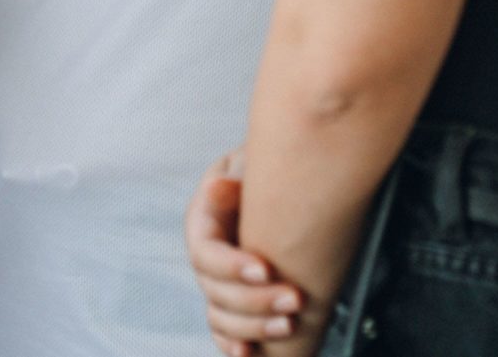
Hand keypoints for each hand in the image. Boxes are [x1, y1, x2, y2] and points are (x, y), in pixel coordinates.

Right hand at [188, 152, 309, 355]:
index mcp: (203, 221)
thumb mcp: (249, 160)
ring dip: (254, 327)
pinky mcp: (234, 301)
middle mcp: (208, 257)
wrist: (283, 178)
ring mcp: (219, 282)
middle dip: (255, 302)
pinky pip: (224, 331)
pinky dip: (234, 345)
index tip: (266, 269)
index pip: (206, 253)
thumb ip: (237, 173)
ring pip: (221, 317)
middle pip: (216, 292)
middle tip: (294, 300)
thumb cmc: (263, 169)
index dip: (232, 267)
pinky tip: (250, 352)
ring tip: (288, 325)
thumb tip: (220, 187)